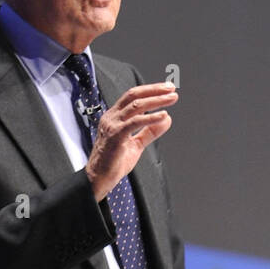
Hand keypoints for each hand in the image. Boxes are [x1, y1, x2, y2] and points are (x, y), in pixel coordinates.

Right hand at [85, 83, 177, 201]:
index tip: (166, 88)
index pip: (132, 96)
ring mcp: (112, 125)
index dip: (150, 90)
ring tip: (171, 99)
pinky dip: (151, 118)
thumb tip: (167, 118)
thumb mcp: (136, 144)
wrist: (98, 179)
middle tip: (171, 89)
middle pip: (134, 95)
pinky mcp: (115, 135)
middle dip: (154, 90)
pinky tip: (162, 116)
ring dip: (156, 100)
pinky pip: (135, 122)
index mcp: (114, 116)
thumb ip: (150, 131)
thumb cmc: (113, 163)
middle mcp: (112, 117)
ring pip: (136, 105)